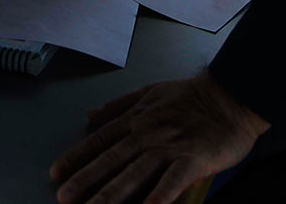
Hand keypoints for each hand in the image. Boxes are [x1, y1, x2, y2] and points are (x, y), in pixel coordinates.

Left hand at [50, 74, 268, 203]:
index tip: (56, 174)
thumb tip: (90, 114)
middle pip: (111, 161)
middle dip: (85, 181)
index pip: (100, 141)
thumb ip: (118, 105)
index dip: (76, 158)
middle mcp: (147, 134)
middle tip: (64, 197)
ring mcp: (169, 147)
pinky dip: (161, 194)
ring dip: (112, 194)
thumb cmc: (189, 96)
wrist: (228, 96)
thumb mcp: (148, 92)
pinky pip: (174, 180)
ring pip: (135, 173)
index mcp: (136, 119)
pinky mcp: (193, 159)